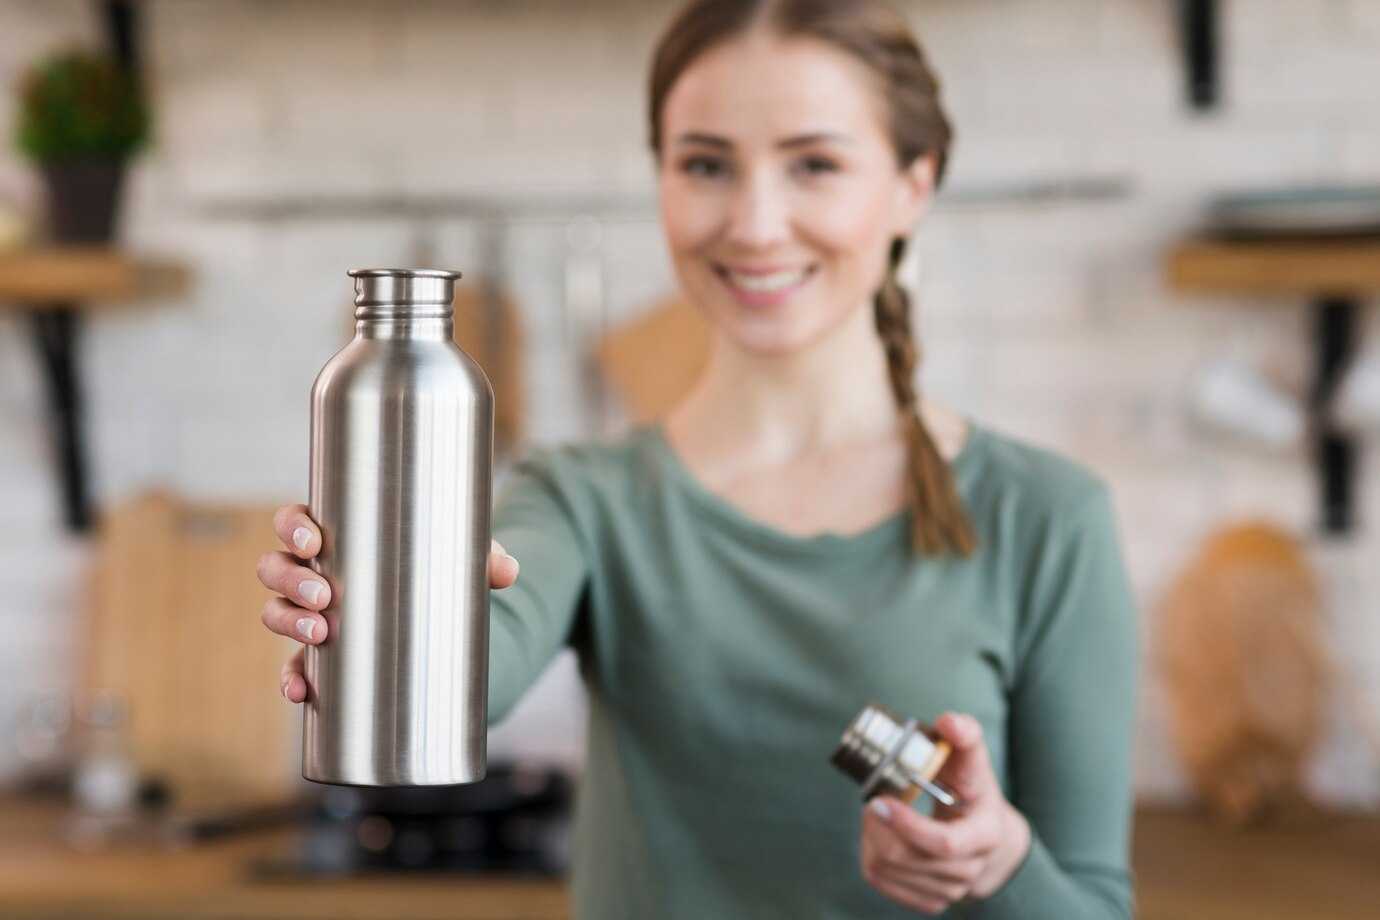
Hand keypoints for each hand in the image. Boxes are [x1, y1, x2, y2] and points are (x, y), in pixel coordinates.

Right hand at [256, 503, 520, 703]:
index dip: (293, 528)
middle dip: (291, 581)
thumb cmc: (439, 569)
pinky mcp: (321, 656)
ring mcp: (311, 615)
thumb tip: (506, 572)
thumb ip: (484, 558)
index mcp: (340, 538)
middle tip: (325, 596)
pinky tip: (300, 691)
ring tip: (321, 634)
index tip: (313, 542)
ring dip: (288, 622)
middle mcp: (314, 573)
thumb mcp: (462, 559)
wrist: (441, 618)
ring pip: (275, 613)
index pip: (296, 522)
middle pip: (275, 567)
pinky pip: (293, 667)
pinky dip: (292, 679)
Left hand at [859, 712, 1030, 914]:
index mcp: (984, 836)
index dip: (908, 826)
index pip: (944, 844)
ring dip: (871, 838)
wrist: (985, 835)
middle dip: (879, 828)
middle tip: (871, 800)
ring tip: (877, 813)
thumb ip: (964, 736)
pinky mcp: (928, 900)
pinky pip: (881, 882)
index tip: (879, 801)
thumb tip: (948, 722)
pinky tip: (879, 835)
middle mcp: (969, 871)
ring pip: (888, 870)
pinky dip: (870, 855)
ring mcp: (949, 891)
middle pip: (908, 858)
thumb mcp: (973, 761)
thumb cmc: (973, 791)